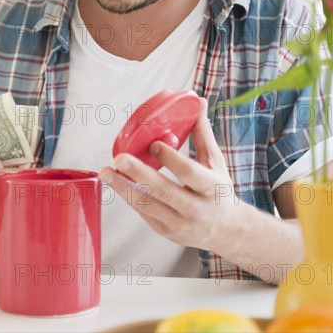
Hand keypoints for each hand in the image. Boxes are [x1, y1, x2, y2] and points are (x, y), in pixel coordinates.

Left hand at [99, 98, 239, 250]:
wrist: (226, 230)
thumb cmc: (218, 190)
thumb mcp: (215, 161)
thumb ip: (203, 133)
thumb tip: (198, 102)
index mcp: (211, 187)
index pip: (190, 173)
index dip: (172, 159)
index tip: (154, 143)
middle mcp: (195, 208)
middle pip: (164, 191)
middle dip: (139, 174)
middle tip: (119, 158)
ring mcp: (179, 223)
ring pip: (148, 205)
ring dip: (124, 188)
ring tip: (105, 172)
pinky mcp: (166, 231)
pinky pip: (144, 213)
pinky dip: (129, 197)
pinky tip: (116, 183)